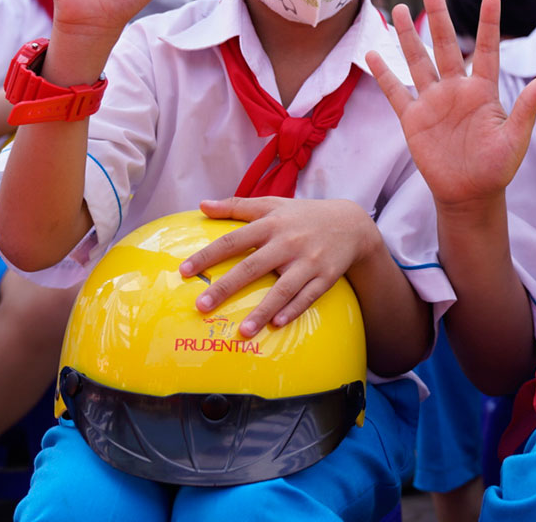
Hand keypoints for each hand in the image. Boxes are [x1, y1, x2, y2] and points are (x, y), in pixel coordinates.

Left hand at [179, 196, 375, 337]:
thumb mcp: (272, 205)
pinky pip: (308, 297)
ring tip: (244, 331)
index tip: (184, 271)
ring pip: (283, 288)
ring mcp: (309, 261)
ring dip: (263, 310)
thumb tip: (201, 205)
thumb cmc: (302, 215)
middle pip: (253, 266)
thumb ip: (236, 205)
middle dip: (226, 287)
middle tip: (202, 306)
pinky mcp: (326, 276)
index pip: (233, 240)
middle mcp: (288, 242)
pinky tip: (276, 325)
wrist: (351, 223)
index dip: (208, 255)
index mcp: (271, 224)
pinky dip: (293, 310)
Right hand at [366, 0, 535, 207]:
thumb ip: (528, 107)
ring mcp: (433, 102)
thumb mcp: (516, 137)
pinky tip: (372, 54)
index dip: (488, 23)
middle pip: (445, 45)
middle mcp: (456, 89)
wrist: (470, 194)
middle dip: (437, 16)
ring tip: (395, 7)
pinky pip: (396, 92)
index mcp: (483, 91)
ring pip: (417, 61)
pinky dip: (384, 75)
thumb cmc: (497, 167)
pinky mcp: (413, 119)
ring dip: (406, 36)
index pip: (487, 50)